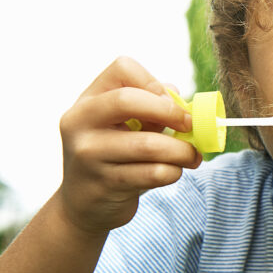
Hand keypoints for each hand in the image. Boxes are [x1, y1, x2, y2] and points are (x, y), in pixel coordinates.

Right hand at [58, 56, 200, 234]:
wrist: (84, 205)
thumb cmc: (114, 157)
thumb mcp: (123, 126)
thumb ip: (149, 106)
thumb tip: (175, 94)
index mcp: (88, 102)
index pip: (122, 68)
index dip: (154, 81)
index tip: (171, 102)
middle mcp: (80, 124)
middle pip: (127, 100)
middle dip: (170, 112)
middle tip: (190, 125)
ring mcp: (89, 155)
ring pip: (148, 144)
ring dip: (182, 151)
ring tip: (192, 156)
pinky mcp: (104, 184)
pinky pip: (153, 173)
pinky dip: (174, 171)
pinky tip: (174, 172)